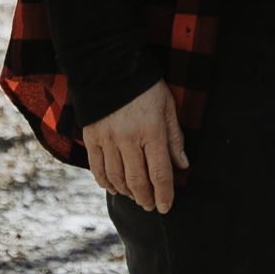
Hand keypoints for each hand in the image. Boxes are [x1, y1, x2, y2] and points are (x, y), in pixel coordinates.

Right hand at [82, 80, 187, 211]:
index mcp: (152, 130)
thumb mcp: (167, 106)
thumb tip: (183, 166)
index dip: (164, 194)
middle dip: (146, 198)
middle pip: (137, 181)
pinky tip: (114, 188)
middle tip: (150, 206)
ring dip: (127, 193)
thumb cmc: (145, 87)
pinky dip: (106, 182)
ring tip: (135, 197)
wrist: (110, 66)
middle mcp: (128, 137)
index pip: (160, 173)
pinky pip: (97, 168)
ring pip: (117, 178)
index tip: (166, 207)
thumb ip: (174, 138)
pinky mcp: (91, 136)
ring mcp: (107, 138)